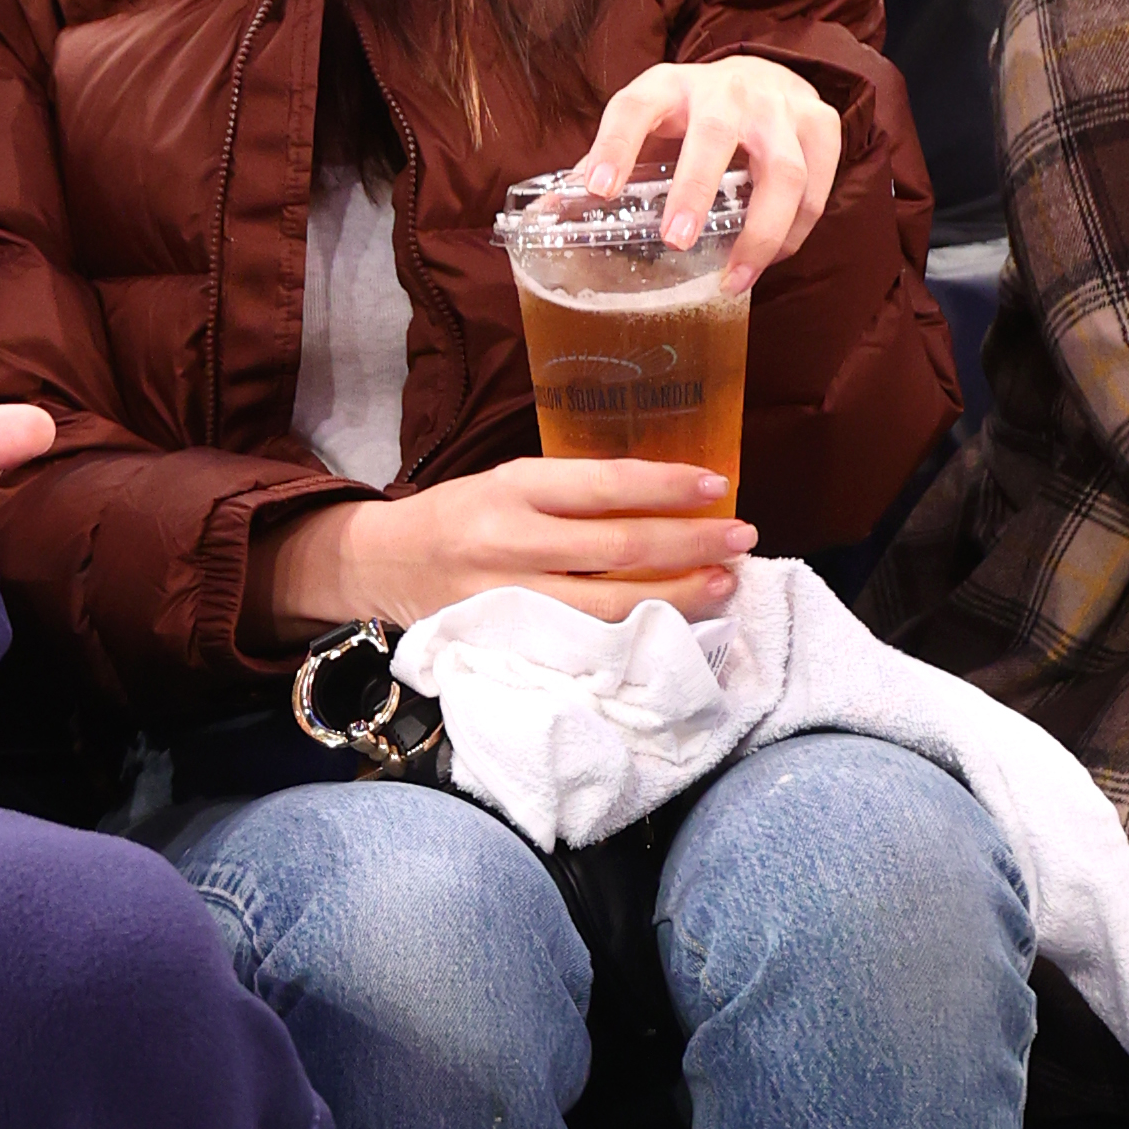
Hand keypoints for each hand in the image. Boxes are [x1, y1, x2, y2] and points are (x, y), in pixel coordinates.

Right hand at [252, 462, 753, 646]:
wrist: (385, 566)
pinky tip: (675, 628)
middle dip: (690, 545)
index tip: (719, 485)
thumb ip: (574, 491)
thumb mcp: (509, 482)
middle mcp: (511, 543)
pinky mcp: (510, 644)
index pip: (605, 485)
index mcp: (513, 489)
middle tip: (743, 539)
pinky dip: (636, 637)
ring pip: (609, 605)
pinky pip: (585, 645)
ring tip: (726, 584)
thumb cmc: (462, 516)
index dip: (667, 486)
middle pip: (619, 548)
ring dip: (678, 596)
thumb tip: (669, 497)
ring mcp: (510, 601)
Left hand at [574, 53, 840, 288]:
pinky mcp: (822, 126)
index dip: (614, 146)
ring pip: (782, 170)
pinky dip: (795, 231)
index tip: (596, 190)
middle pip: (715, 135)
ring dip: (761, 230)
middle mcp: (727, 89)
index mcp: (669, 87)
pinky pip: (816, 188)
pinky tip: (770, 260)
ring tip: (733, 279)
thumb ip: (606, 164)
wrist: (764, 74)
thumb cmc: (693, 113)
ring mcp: (780, 106)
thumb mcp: (648, 122)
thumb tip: (548, 217)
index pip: (634, 107)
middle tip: (675, 241)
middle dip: (696, 189)